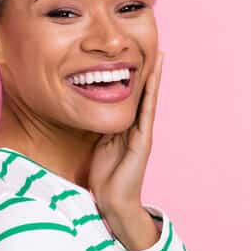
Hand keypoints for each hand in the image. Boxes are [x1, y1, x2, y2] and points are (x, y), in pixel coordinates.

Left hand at [89, 50, 164, 217]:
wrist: (114, 201)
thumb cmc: (105, 178)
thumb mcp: (99, 146)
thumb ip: (101, 129)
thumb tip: (92, 111)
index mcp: (126, 128)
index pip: (132, 97)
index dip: (135, 78)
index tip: (136, 56)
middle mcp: (137, 128)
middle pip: (143, 94)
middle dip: (149, 71)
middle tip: (154, 48)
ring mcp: (142, 133)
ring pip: (148, 99)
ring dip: (154, 77)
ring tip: (159, 56)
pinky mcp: (143, 140)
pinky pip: (146, 112)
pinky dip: (150, 94)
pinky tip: (152, 78)